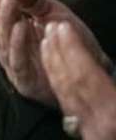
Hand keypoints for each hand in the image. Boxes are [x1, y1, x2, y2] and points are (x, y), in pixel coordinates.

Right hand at [0, 0, 109, 107]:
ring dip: (7, 20)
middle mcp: (9, 50)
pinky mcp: (24, 81)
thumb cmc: (69, 40)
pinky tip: (21, 26)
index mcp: (12, 34)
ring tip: (11, 1)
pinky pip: (17, 61)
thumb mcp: (51, 12)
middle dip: (1, 7)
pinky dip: (18, 43)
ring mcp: (15, 66)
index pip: (0, 14)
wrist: (93, 68)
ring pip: (4, 42)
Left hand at [42, 21, 115, 138]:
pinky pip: (65, 101)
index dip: (72, 48)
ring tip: (47, 40)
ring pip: (63, 90)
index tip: (64, 27)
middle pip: (70, 79)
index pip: (84, 73)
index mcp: (112, 109)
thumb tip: (103, 56)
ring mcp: (88, 127)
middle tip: (51, 27)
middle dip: (58, 50)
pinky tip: (52, 65)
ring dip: (53, 62)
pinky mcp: (84, 129)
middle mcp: (98, 120)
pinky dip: (56, 80)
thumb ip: (112, 70)